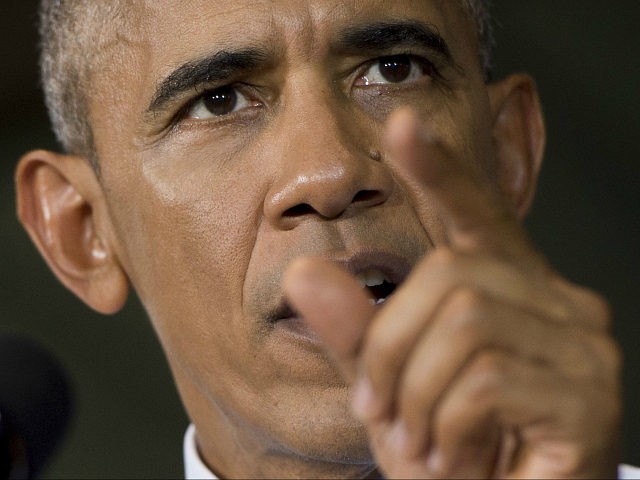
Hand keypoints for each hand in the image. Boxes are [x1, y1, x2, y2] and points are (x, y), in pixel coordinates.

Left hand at [284, 109, 620, 477]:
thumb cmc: (449, 450)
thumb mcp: (389, 388)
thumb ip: (355, 332)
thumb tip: (302, 273)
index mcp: (508, 289)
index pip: (475, 212)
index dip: (439, 168)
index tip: (403, 124)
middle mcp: (558, 301)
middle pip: (449, 274)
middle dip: (390, 347)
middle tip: (381, 411)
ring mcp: (582, 345)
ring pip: (465, 322)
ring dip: (415, 392)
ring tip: (417, 440)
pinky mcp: (590, 394)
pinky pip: (487, 380)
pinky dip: (445, 424)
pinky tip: (452, 456)